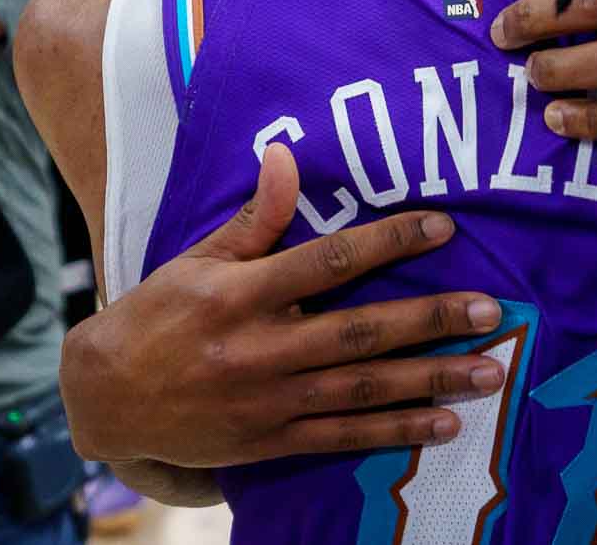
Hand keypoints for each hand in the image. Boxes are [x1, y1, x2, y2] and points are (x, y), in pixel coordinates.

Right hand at [61, 144, 507, 467]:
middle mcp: (260, 349)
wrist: (106, 399)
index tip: (444, 228)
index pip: (327, 262)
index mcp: (242, 294)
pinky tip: (445, 422)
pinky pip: (345, 437)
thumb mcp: (199, 258)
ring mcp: (269, 401)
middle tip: (490, 310)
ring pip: (363, 390)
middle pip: (359, 333)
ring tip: (491, 370)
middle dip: (430, 320)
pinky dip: (397, 431)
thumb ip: (256, 216)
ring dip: (432, 379)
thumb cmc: (158, 315)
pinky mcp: (272, 441)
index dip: (388, 242)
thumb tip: (287, 154)